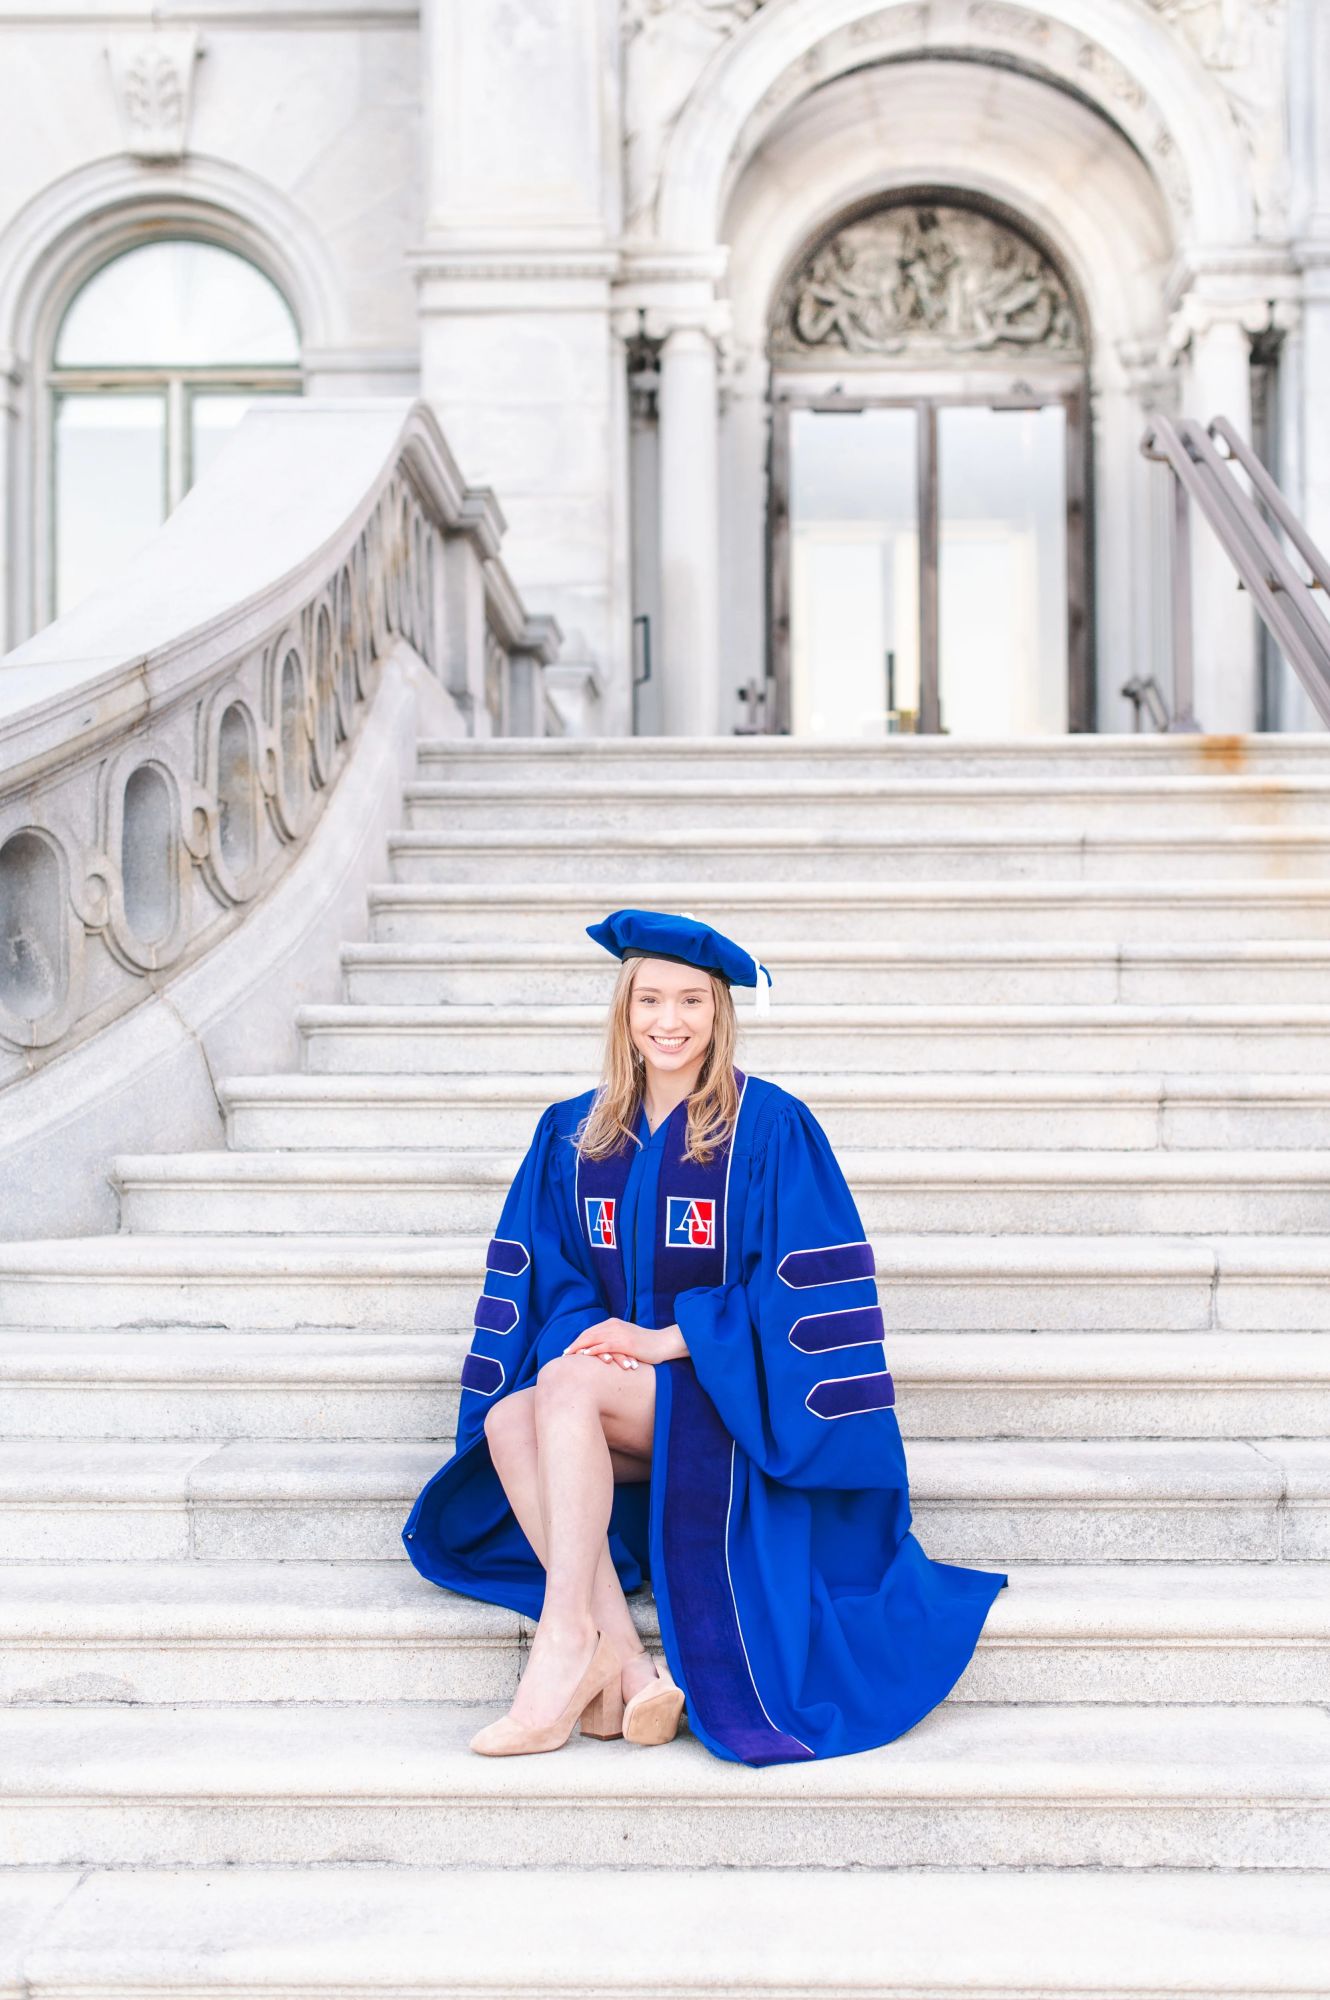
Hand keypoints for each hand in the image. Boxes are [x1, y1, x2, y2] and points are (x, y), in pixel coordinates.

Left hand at [564, 1319, 688, 1368]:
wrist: (664, 1343)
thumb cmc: (647, 1345)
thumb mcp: (628, 1340)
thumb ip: (615, 1341)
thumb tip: (604, 1352)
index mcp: (614, 1323)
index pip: (591, 1331)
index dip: (579, 1340)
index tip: (569, 1349)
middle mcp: (614, 1325)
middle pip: (589, 1334)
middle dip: (575, 1344)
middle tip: (564, 1354)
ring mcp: (619, 1333)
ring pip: (594, 1338)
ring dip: (579, 1347)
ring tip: (569, 1356)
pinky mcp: (625, 1342)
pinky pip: (605, 1345)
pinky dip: (593, 1350)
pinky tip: (584, 1355)